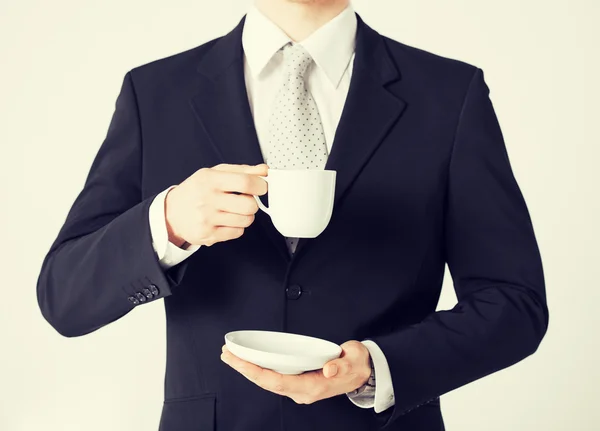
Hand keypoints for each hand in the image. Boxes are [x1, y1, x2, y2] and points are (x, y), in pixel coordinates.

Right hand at [164, 163, 267, 247]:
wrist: (172, 213)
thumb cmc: (196, 190)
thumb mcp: (214, 173)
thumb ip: (242, 170)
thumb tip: (264, 170)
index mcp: (210, 180)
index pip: (245, 182)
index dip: (260, 185)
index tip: (262, 187)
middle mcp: (207, 199)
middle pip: (249, 205)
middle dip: (253, 203)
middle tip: (245, 200)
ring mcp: (207, 219)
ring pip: (246, 220)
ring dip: (246, 215)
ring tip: (234, 210)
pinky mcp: (208, 235)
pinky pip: (238, 232)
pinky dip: (237, 227)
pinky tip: (226, 220)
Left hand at [220, 340, 370, 404]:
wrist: (364, 372)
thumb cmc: (357, 364)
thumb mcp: (354, 360)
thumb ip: (341, 364)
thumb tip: (327, 368)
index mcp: (312, 387)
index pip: (277, 381)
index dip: (256, 372)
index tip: (240, 361)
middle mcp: (302, 392)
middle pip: (266, 383)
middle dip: (245, 370)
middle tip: (226, 355)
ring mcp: (299, 389)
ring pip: (268, 382)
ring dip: (248, 370)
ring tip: (231, 357)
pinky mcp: (299, 383)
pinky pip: (273, 379)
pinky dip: (259, 370)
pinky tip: (249, 362)